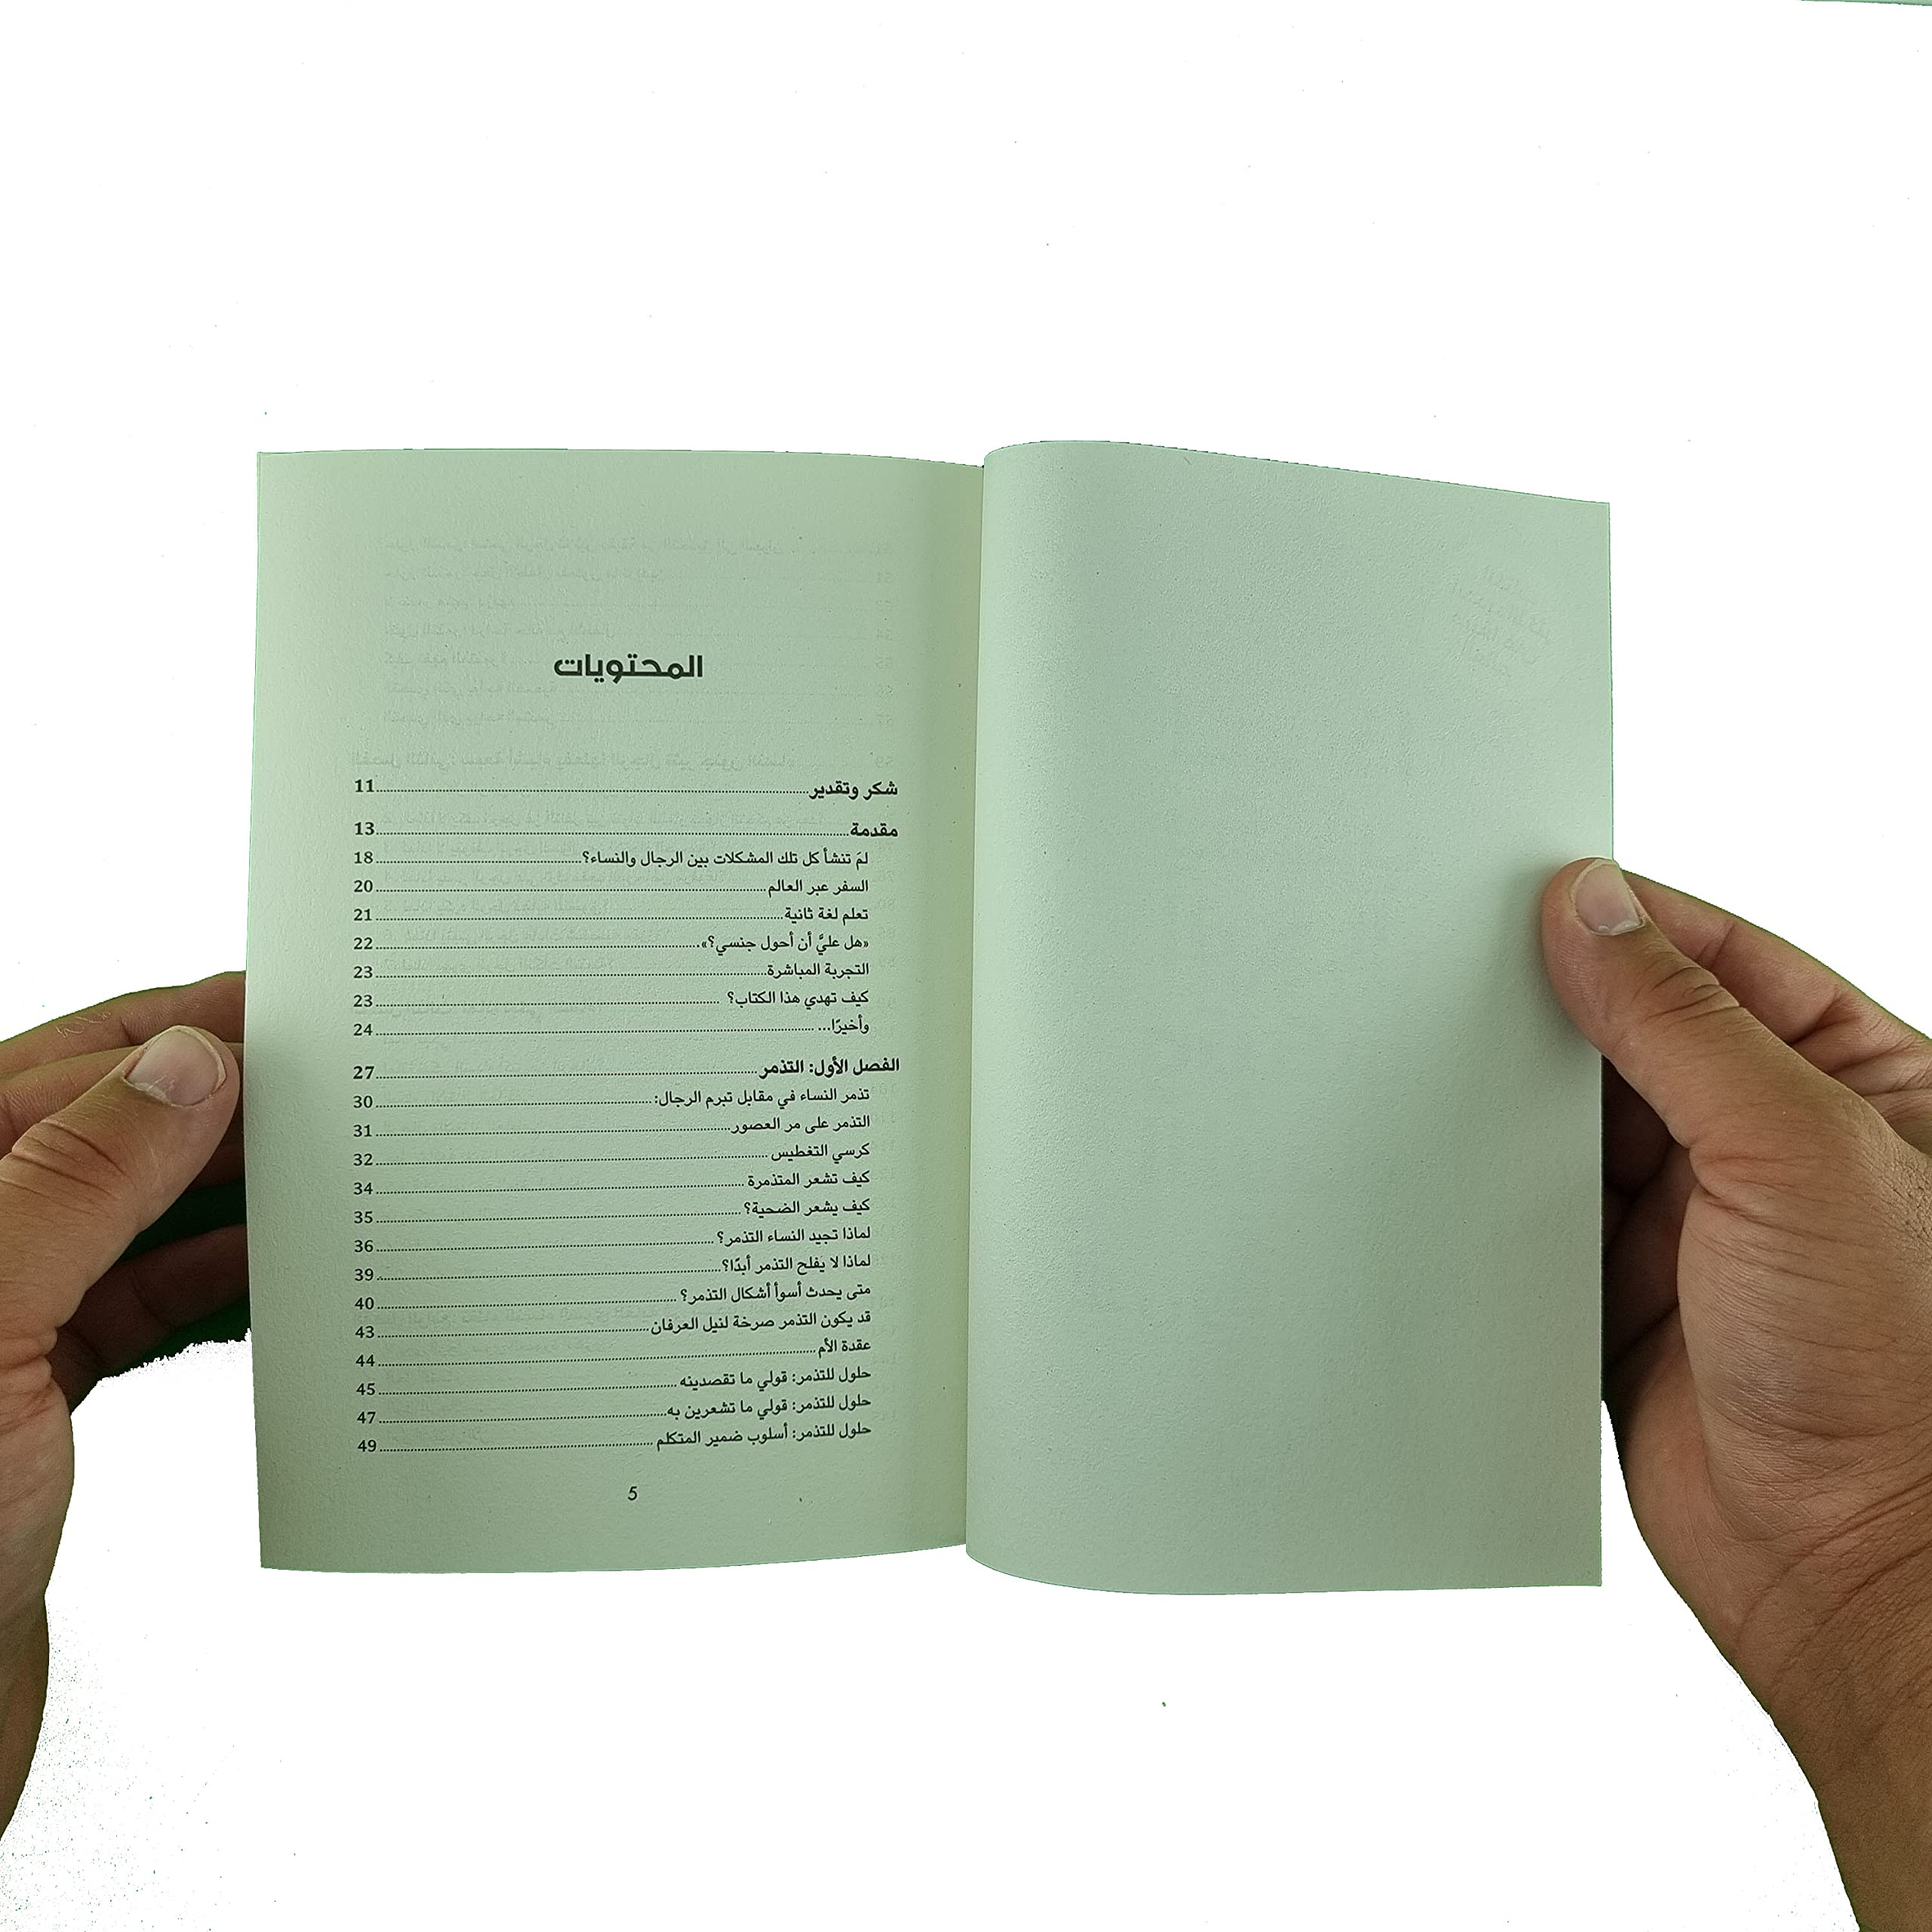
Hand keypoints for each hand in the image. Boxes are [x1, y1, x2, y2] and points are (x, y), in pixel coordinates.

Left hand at [0, 973, 244, 1834]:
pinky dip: (208, 1282)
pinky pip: (131, 1305)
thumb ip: (77, 1183)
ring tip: (317, 1162)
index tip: (274, 1012)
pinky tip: (266, 1268)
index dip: (168, 1033)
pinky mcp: (26, 1404)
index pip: (53, 1074)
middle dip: (208, 1102)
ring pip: (125, 1218)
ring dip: (221, 1193)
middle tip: (323, 1081)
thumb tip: (183, 1071)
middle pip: (94, 1135)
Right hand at [1541, 861, 1931, 1925]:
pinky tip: (1446, 1171)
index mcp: (1855, 1086)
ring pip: (1572, 1129)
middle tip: (1451, 971)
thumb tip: (1591, 913)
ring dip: (1512, 1108)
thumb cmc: (1894, 1372)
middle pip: (1633, 1040)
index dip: (1626, 921)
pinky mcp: (1620, 1299)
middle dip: (1550, 1011)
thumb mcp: (1797, 1152)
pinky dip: (1488, 1200)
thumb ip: (1685, 1025)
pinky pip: (1534, 1223)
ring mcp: (1693, 1226)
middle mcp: (1769, 1149)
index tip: (1529, 892)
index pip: (1722, 964)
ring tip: (1433, 1062)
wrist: (1855, 1566)